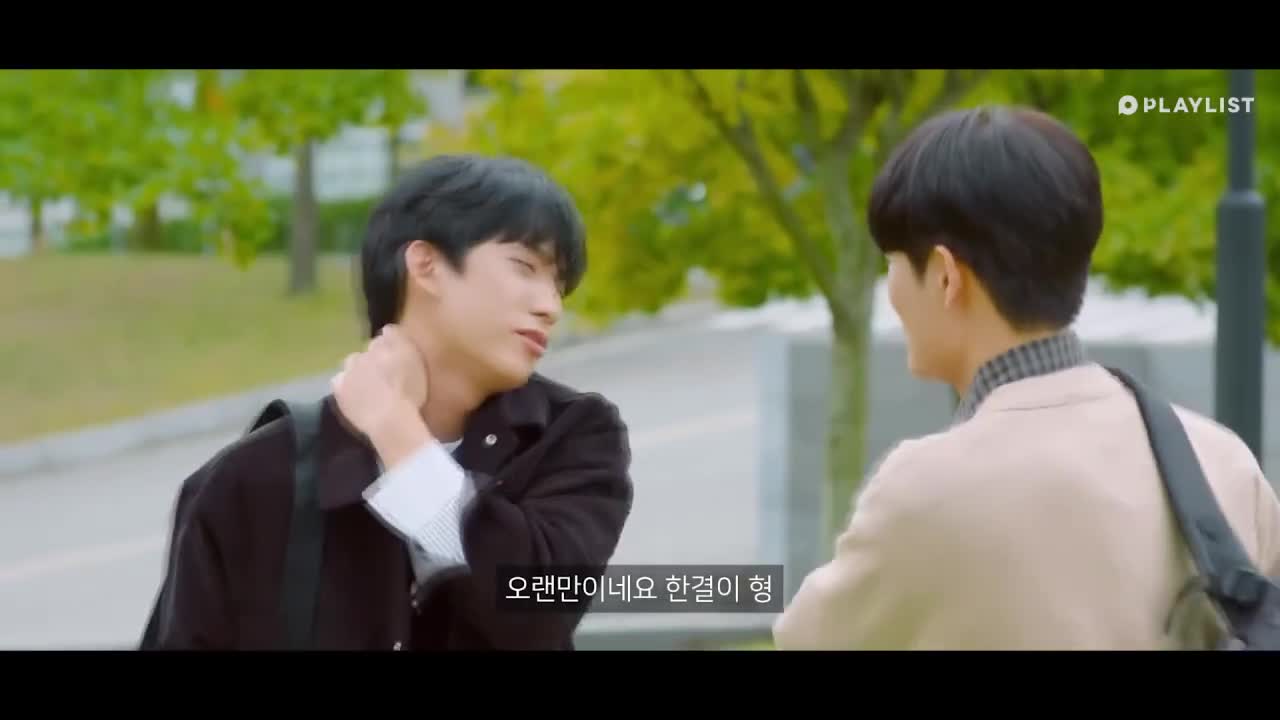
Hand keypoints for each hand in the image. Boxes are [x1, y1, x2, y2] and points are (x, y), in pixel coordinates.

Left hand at [331, 325, 432, 464]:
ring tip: (368, 385)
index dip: (393, 345)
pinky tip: (354, 395)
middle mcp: (370, 349)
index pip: (389, 333)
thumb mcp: (421, 369)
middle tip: (385, 374)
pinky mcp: (340, 384)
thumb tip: (390, 333)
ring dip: (359, 368)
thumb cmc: (413, 396)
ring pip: (353, 361)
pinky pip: (340, 379)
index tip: (398, 357)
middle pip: (371, 347)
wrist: (390, 419)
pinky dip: (346, 384)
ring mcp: (352, 366)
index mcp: (393, 342)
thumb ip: (406, 348)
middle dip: (376, 357)